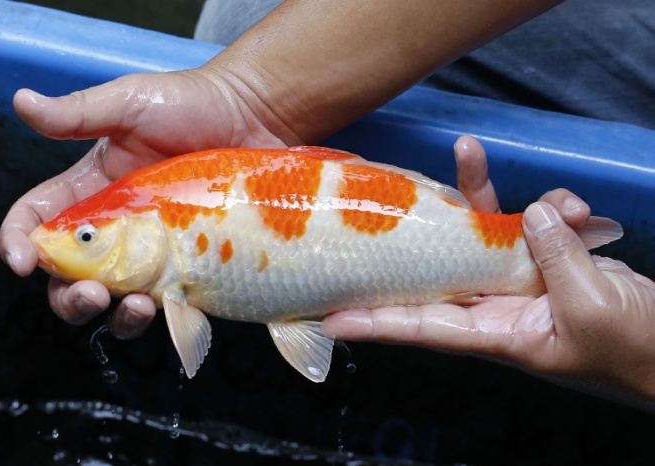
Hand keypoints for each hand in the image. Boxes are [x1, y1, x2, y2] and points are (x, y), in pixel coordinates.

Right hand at [0, 69, 287, 338]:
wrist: (253, 116)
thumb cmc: (190, 103)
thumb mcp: (129, 103)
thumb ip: (78, 113)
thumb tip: (23, 102)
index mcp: (89, 193)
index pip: (37, 224)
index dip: (18, 244)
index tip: (21, 262)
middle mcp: (117, 230)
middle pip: (71, 279)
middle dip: (70, 297)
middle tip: (92, 294)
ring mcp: (158, 252)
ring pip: (120, 301)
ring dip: (119, 316)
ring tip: (139, 305)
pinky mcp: (196, 265)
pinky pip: (175, 305)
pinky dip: (170, 319)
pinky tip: (175, 309)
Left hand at [323, 135, 654, 409]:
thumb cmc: (632, 350)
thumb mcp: (591, 309)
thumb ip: (553, 258)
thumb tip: (530, 215)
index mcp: (493, 334)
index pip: (419, 327)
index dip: (374, 324)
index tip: (330, 318)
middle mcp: (493, 306)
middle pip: (434, 268)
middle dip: (406, 233)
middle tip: (369, 199)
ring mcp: (515, 280)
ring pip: (478, 233)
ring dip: (481, 197)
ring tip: (472, 152)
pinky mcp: (544, 260)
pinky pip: (529, 225)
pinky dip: (548, 209)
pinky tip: (573, 207)